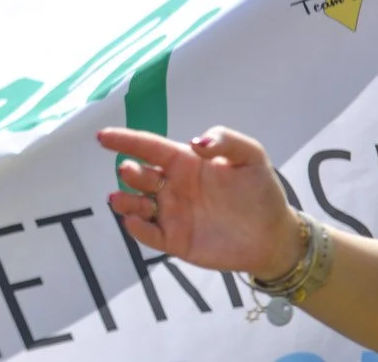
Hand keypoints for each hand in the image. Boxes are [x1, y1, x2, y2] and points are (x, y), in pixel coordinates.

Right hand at [98, 126, 305, 281]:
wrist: (275, 235)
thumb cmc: (260, 191)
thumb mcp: (251, 156)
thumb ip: (225, 141)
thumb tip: (196, 144)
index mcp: (183, 162)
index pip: (148, 147)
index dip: (125, 140)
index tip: (102, 137)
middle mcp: (171, 186)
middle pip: (139, 176)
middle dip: (129, 172)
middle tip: (130, 172)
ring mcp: (171, 214)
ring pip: (136, 205)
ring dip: (125, 201)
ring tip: (121, 200)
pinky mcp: (175, 240)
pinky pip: (149, 234)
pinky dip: (137, 229)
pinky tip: (134, 222)